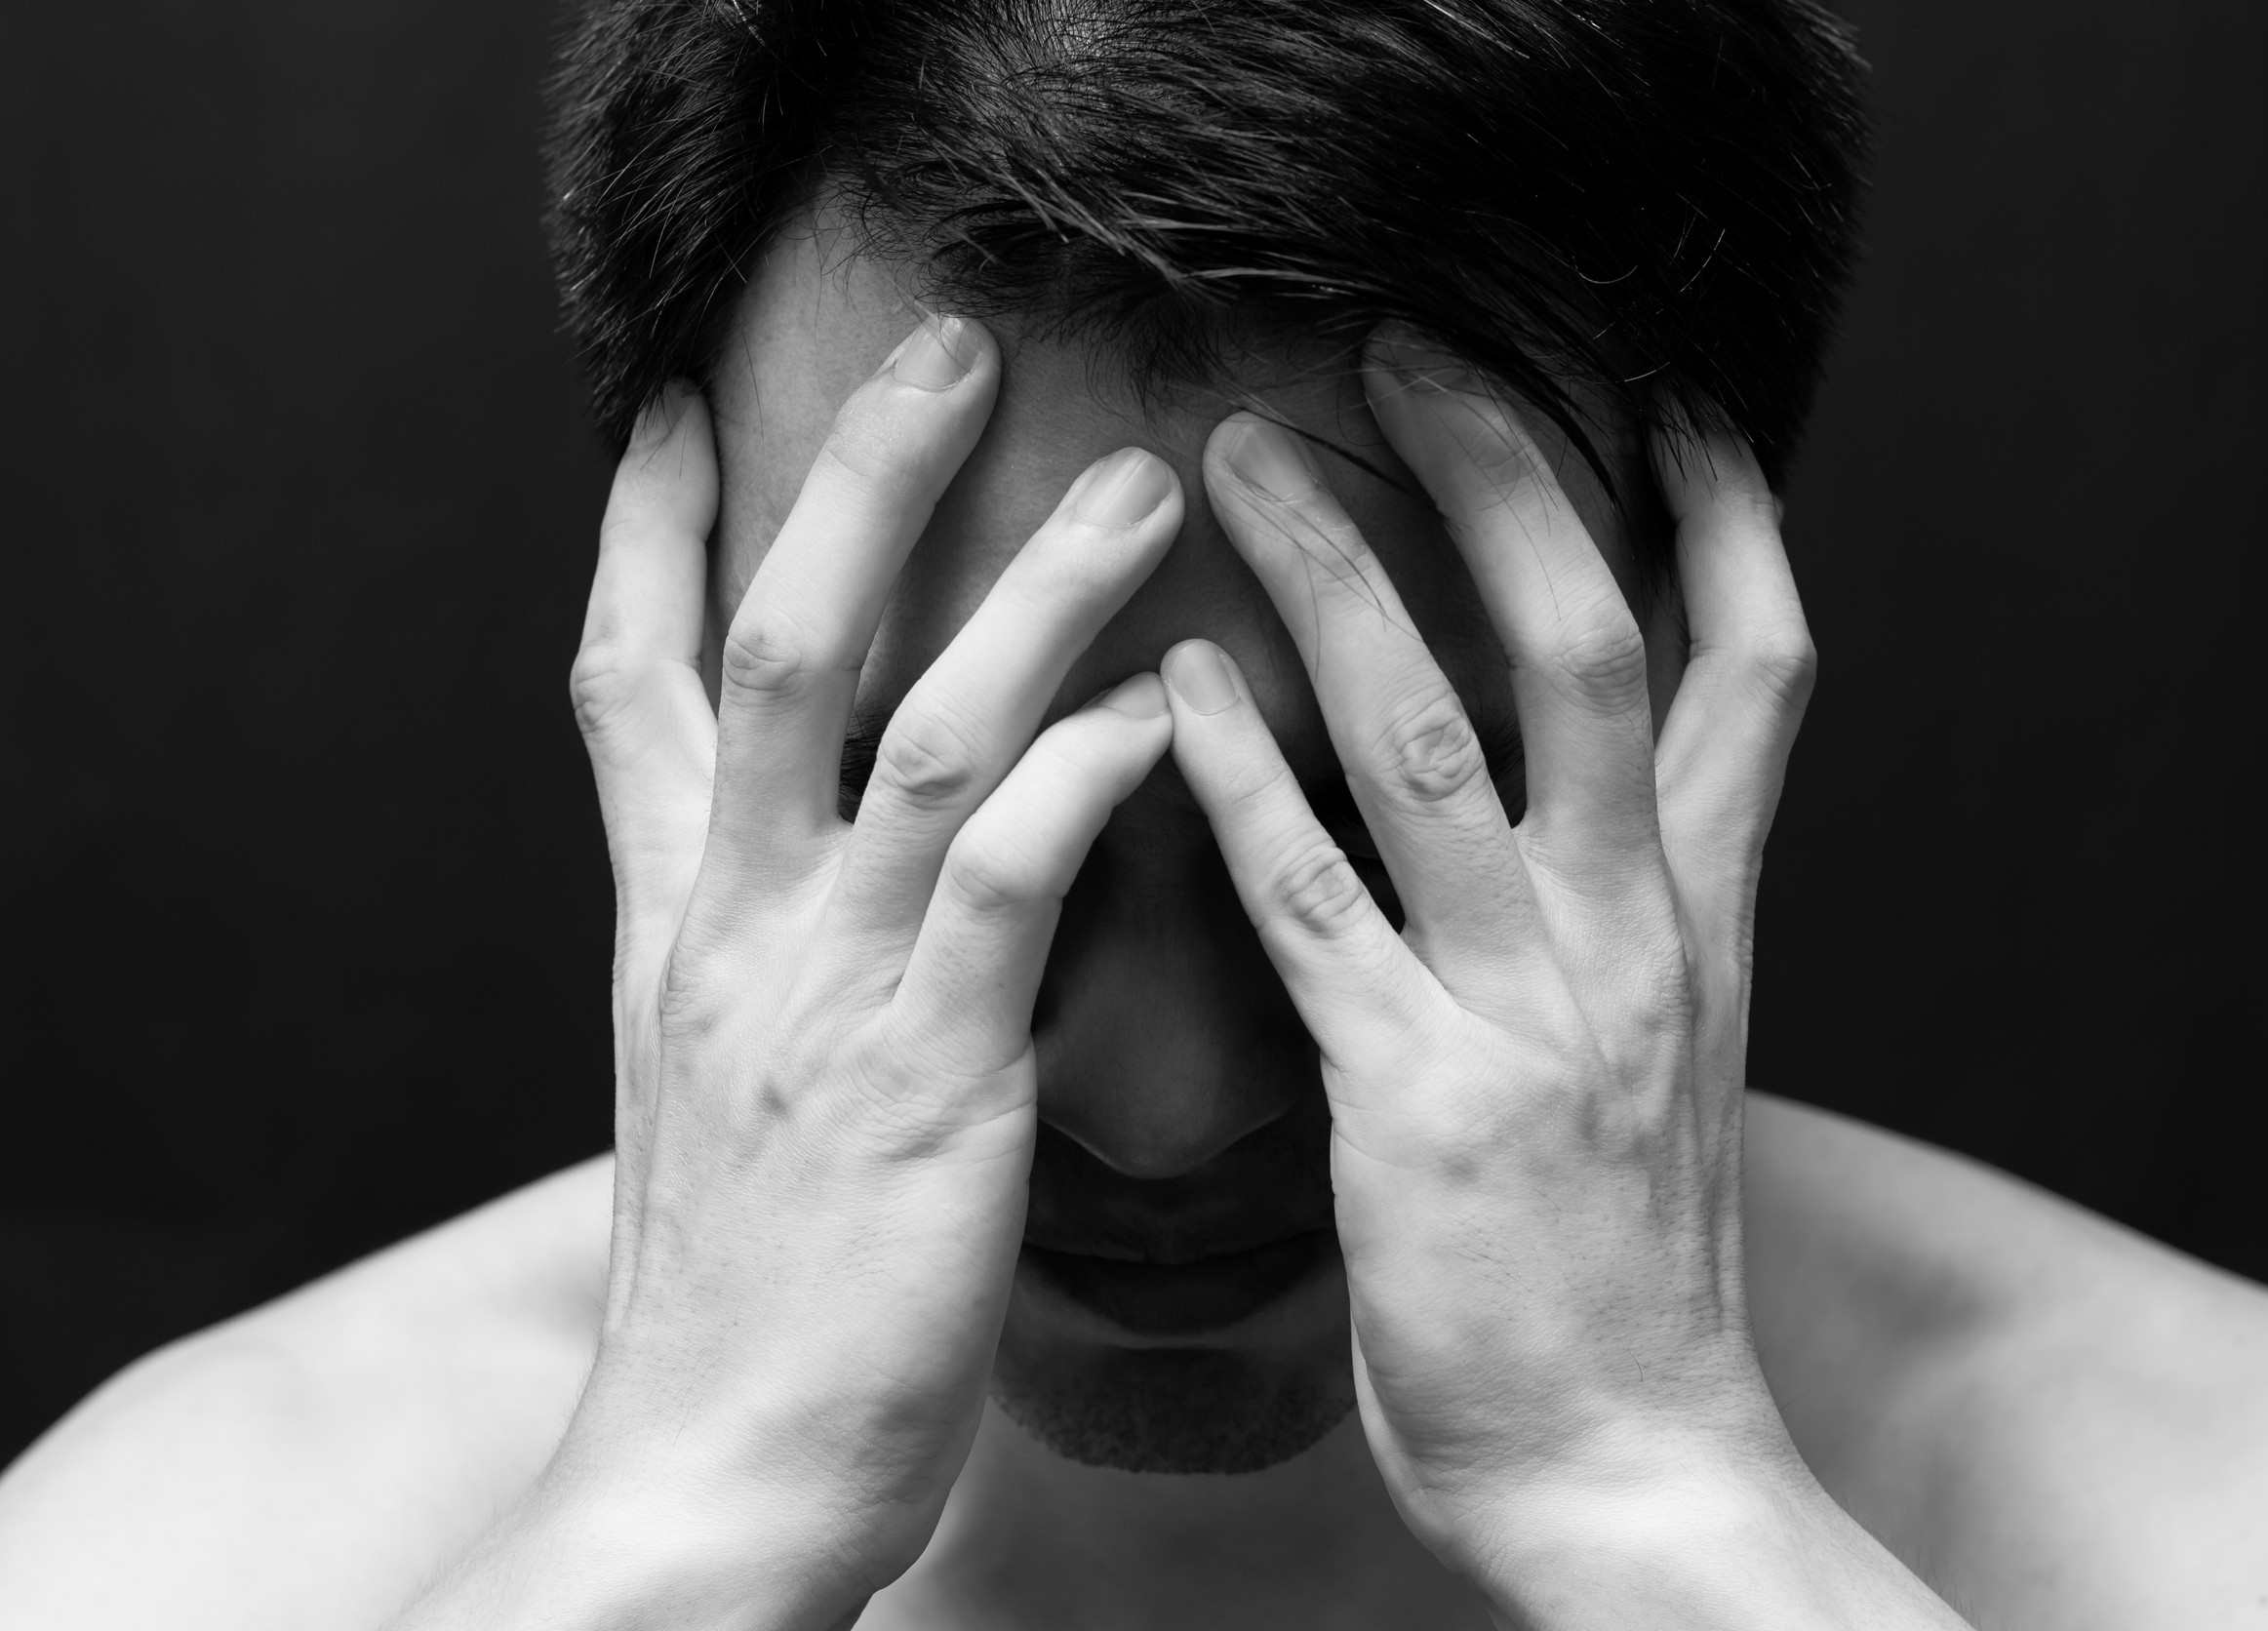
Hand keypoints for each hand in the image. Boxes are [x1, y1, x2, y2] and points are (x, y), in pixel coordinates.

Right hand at [503, 316, 1181, 1621]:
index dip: (642, 529)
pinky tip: (1155, 709)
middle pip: (769, 645)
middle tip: (948, 348)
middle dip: (851, 482)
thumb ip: (764, 957)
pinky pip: (1010, 886)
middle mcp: (730, 929)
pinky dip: (1085, 777)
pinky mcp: (927, 1081)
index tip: (674, 401)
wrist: (708, 1478)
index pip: (625, 682)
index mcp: (671, 929)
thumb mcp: (716, 1091)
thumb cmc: (740, 1296)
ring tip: (1141, 485)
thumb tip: (826, 867)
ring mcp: (825, 995)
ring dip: (1028, 591)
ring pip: (917, 731)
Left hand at [1162, 337, 1962, 1625]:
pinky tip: (1175, 684)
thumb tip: (1580, 811)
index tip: (1675, 396)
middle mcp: (1633, 936)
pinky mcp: (1414, 1100)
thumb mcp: (1670, 1061)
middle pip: (1597, 650)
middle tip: (1410, 347)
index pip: (1761, 672)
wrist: (1636, 1469)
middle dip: (1510, 481)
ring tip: (1238, 458)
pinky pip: (1317, 904)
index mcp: (1705, 921)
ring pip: (1440, 741)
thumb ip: (1629, 920)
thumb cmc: (1630, 1270)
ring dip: (1340, 580)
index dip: (1732, 519)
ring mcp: (1526, 1010)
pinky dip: (1245, 780)